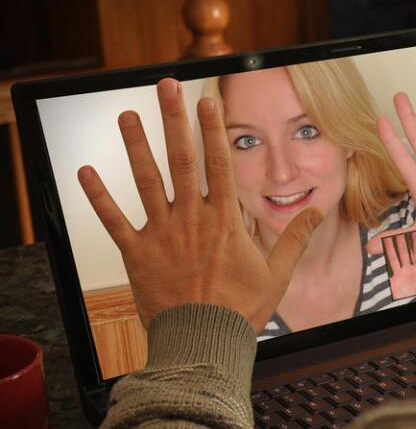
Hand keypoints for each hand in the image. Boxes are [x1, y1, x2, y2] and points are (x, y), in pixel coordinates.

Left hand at [78, 78, 321, 331]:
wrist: (204, 342)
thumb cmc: (241, 309)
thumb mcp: (277, 273)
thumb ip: (295, 239)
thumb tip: (317, 212)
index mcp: (224, 221)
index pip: (219, 163)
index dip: (213, 128)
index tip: (207, 99)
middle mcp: (191, 219)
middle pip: (182, 160)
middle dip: (174, 119)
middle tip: (167, 86)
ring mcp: (162, 235)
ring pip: (147, 182)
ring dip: (136, 146)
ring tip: (128, 115)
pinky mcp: (138, 254)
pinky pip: (114, 222)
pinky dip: (98, 197)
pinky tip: (85, 171)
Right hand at [383, 235, 415, 298]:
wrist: (412, 303)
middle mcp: (412, 268)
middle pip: (408, 251)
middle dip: (405, 241)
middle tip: (402, 230)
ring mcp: (404, 271)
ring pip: (399, 255)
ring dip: (396, 246)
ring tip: (392, 236)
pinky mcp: (396, 275)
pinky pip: (392, 262)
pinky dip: (389, 253)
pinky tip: (386, 246)